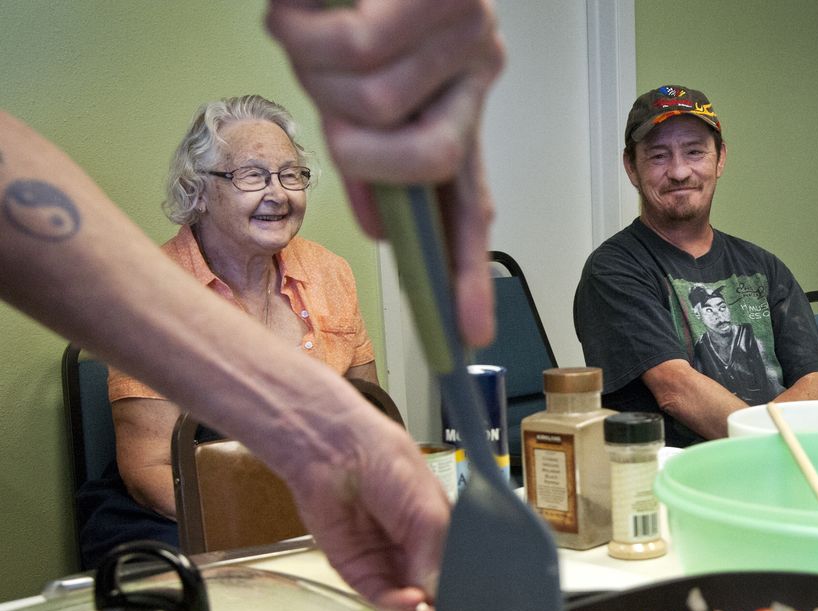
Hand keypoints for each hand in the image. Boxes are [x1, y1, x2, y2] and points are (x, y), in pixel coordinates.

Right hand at [265, 0, 502, 346]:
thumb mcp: (363, 87)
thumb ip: (377, 156)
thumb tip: (386, 231)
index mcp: (460, 107)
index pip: (471, 204)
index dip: (465, 272)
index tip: (470, 334)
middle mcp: (476, 74)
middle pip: (421, 160)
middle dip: (356, 149)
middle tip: (328, 100)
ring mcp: (469, 35)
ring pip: (377, 103)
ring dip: (317, 71)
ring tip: (311, 29)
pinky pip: (358, 44)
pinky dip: (304, 29)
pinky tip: (302, 8)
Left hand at [289, 412, 450, 610]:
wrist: (338, 454)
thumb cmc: (388, 463)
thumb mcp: (430, 510)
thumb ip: (437, 556)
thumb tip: (438, 597)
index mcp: (445, 538)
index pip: (460, 579)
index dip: (464, 598)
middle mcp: (420, 557)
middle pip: (436, 603)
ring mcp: (391, 567)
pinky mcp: (360, 574)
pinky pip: (382, 602)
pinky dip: (396, 607)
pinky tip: (409, 601)